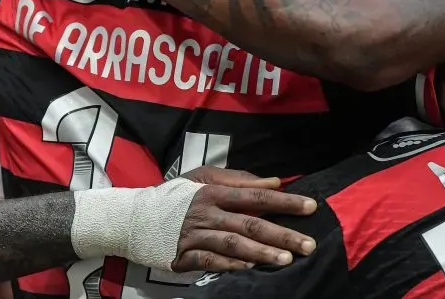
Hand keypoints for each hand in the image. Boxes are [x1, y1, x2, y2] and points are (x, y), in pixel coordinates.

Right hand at [174, 166, 316, 271]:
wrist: (135, 217)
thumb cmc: (176, 196)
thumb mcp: (202, 177)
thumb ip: (238, 179)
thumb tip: (274, 182)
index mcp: (212, 191)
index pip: (254, 195)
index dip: (283, 201)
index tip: (310, 207)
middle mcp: (206, 213)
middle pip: (249, 223)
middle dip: (281, 234)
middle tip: (309, 244)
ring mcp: (194, 235)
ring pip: (233, 244)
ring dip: (261, 252)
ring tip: (287, 259)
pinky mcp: (184, 255)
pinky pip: (210, 261)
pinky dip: (231, 264)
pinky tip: (251, 267)